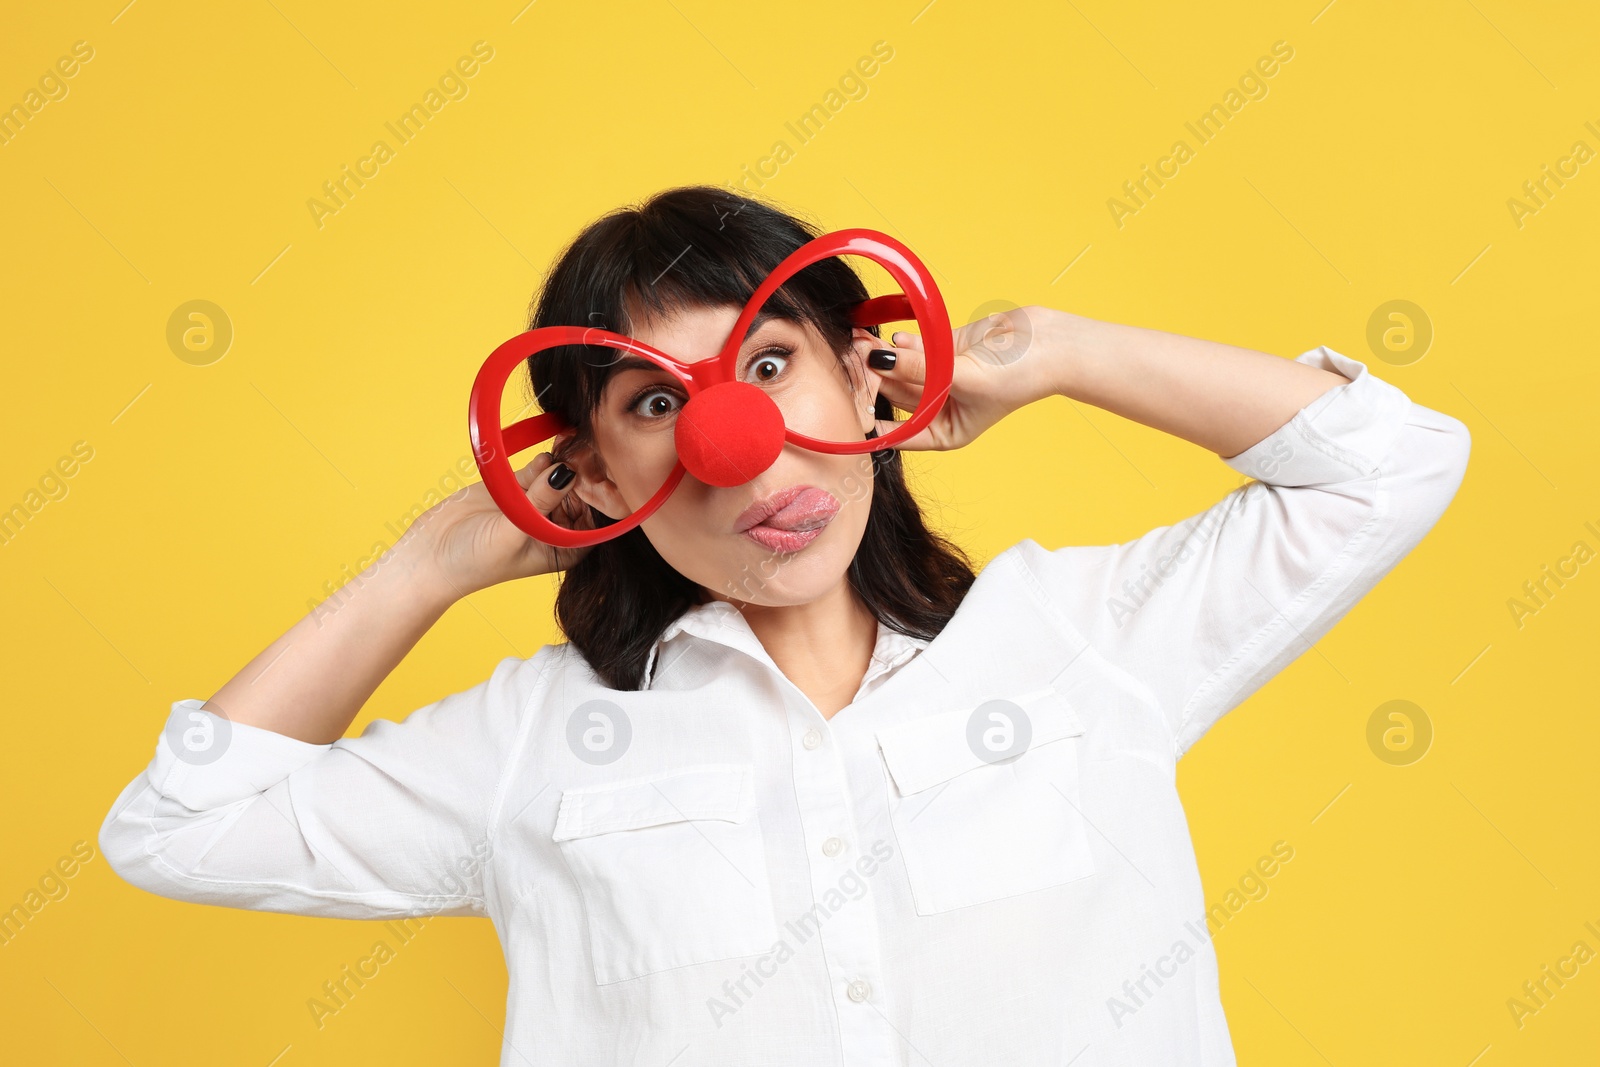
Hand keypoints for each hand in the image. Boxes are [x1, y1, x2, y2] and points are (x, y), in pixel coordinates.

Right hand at [410, 450, 595, 598]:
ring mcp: (538, 504)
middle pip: (581, 495)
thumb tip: (566, 473)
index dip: (600, 498)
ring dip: (565, 463)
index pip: (595, 521)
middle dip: (583, 476)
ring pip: (562, 478)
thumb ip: (540, 502)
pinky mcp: (518, 487)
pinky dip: (544, 460)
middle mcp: (556, 527)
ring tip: (567, 448)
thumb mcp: (514, 534)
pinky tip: (545, 456)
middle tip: (583, 454)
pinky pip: (539, 468)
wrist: (432, 554)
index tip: (598, 477)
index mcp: (565, 549)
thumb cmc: (475, 561)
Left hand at [852, 304, 1068, 451]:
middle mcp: (939, 408)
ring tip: (858, 342)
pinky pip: (915, 348)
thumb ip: (918, 367)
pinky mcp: (945, 350)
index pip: (900, 433)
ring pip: (901, 369)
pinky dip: (900, 343)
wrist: (1048, 344)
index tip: (847, 414)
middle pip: (896, 397)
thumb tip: (878, 356)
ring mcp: (940, 378)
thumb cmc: (1016, 377)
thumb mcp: (961, 377)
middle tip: (849, 362)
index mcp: (944, 432)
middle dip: (874, 380)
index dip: (874, 424)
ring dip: (882, 357)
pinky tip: (886, 336)